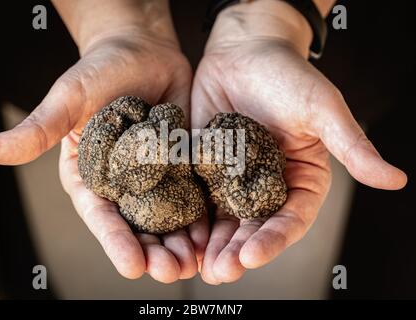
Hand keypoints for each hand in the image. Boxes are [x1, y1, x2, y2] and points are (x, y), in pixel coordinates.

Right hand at [0, 1, 208, 282]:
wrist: (142, 53)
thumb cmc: (99, 72)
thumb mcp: (68, 100)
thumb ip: (38, 129)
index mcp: (90, 176)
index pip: (101, 216)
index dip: (115, 242)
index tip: (133, 266)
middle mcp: (124, 184)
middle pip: (138, 226)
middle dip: (154, 251)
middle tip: (171, 271)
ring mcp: (156, 177)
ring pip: (168, 218)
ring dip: (181, 242)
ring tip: (194, 262)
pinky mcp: (182, 166)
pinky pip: (192, 195)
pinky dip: (201, 216)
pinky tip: (212, 235)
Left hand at [191, 0, 406, 283]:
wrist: (244, 52)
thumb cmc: (288, 76)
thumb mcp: (322, 110)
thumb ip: (352, 147)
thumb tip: (396, 180)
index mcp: (299, 179)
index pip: (290, 217)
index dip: (274, 239)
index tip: (253, 255)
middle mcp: (266, 185)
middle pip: (253, 226)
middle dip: (237, 250)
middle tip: (220, 271)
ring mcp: (232, 179)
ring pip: (223, 219)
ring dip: (211, 244)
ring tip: (197, 265)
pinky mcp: (205, 167)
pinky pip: (197, 196)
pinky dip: (189, 218)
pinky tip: (179, 235)